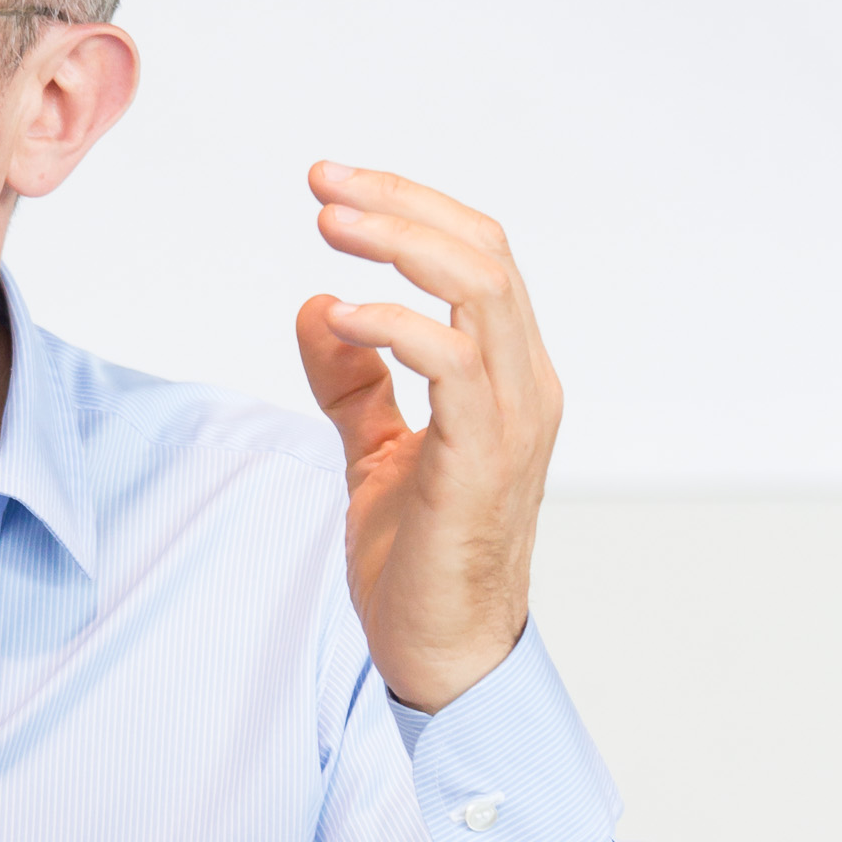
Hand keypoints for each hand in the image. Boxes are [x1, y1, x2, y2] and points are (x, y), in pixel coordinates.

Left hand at [294, 162, 563, 712]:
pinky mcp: (481, 461)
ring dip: (399, 244)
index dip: (411, 208)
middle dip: (400, 204)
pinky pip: (452, 365)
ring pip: (479, 290)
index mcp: (507, 376)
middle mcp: (524, 386)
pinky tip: (339, 314)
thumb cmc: (420, 561)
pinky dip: (395, 326)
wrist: (444, 656)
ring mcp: (512, 421)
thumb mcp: (374, 451)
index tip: (334, 187)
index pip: (478, 256)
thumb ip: (353, 382)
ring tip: (328, 225)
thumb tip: (318, 306)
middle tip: (322, 185)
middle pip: (483, 253)